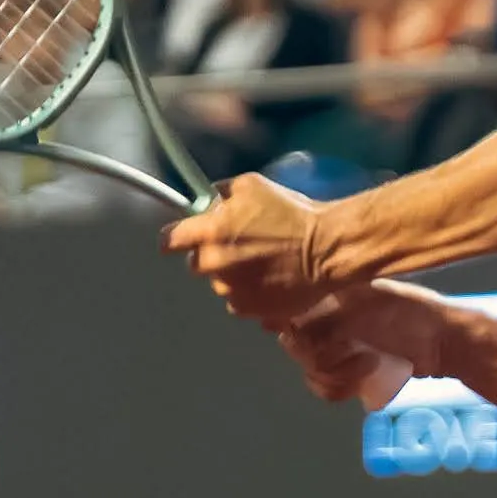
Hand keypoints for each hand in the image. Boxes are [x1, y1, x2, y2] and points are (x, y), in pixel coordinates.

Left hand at [167, 173, 331, 326]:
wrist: (326, 250)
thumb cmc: (292, 214)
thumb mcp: (253, 186)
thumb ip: (220, 193)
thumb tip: (208, 203)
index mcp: (211, 233)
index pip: (170, 240)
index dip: (174, 239)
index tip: (178, 240)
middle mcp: (215, 265)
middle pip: (196, 264)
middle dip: (211, 255)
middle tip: (239, 246)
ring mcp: (232, 291)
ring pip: (220, 283)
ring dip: (232, 275)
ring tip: (263, 263)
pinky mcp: (250, 311)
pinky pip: (239, 301)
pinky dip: (250, 293)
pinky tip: (271, 280)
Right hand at [283, 281, 433, 407]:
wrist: (446, 345)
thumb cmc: (411, 314)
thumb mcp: (364, 304)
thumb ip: (319, 311)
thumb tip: (269, 320)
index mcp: (328, 293)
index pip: (288, 312)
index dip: (293, 328)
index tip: (311, 336)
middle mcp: (328, 317)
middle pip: (296, 345)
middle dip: (321, 355)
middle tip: (350, 349)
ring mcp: (339, 346)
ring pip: (310, 369)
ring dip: (336, 374)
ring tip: (368, 364)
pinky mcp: (350, 371)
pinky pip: (325, 387)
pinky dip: (340, 388)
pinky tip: (364, 379)